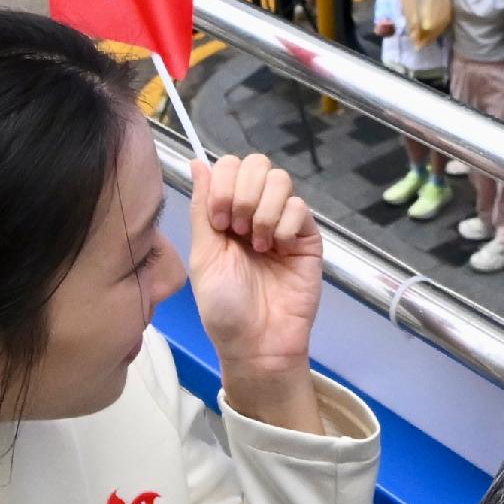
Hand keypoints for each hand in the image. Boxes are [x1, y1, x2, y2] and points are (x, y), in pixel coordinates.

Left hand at [180, 151, 321, 430]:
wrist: (257, 342)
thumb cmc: (224, 306)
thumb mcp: (203, 255)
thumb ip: (202, 207)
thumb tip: (195, 161)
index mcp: (227, 212)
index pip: (230, 166)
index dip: (224, 183)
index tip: (219, 220)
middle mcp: (255, 211)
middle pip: (258, 164)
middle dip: (244, 192)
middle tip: (237, 229)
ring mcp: (283, 222)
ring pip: (280, 180)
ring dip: (263, 209)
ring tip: (257, 243)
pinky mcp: (307, 238)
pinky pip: (299, 208)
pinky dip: (283, 224)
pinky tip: (275, 249)